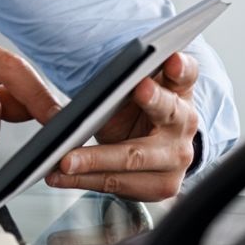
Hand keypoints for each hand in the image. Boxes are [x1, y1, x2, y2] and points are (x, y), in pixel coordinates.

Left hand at [45, 51, 199, 199]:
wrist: (152, 149)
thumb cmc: (135, 111)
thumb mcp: (129, 90)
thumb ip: (114, 80)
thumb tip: (75, 87)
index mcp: (178, 90)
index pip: (184, 73)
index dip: (180, 66)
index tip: (171, 59)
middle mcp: (184, 123)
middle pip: (167, 113)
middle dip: (151, 102)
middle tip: (134, 91)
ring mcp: (177, 158)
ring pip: (134, 157)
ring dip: (94, 161)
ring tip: (63, 160)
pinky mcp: (162, 186)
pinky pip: (118, 183)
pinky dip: (84, 180)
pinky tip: (59, 176)